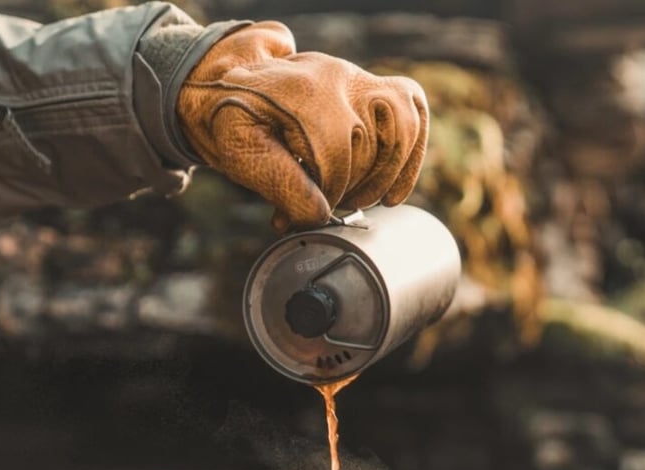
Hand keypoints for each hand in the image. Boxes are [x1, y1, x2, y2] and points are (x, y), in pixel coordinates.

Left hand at [177, 21, 428, 231]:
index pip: (335, 156)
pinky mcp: (372, 85)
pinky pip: (413, 109)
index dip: (325, 195)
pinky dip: (412, 155)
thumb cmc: (234, 119)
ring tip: (356, 200)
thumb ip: (277, 183)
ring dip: (385, 176)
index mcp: (301, 93)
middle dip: (349, 188)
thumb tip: (320, 216)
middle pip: (369, 145)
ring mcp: (357, 78)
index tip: (304, 214)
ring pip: (401, 126)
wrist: (231, 80)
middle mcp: (336, 78)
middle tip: (325, 207)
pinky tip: (393, 194)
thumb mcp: (239, 150)